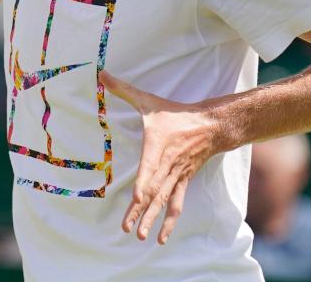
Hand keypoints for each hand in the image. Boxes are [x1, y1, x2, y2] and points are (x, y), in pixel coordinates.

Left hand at [99, 70, 221, 244]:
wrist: (210, 125)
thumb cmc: (174, 114)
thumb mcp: (147, 100)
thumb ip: (123, 89)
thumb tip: (100, 73)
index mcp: (157, 147)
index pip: (149, 168)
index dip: (143, 184)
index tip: (135, 199)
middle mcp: (167, 165)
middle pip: (154, 192)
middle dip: (141, 211)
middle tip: (128, 229)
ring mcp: (176, 176)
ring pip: (164, 202)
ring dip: (152, 220)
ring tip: (140, 237)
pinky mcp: (183, 181)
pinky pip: (176, 204)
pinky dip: (169, 221)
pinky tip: (160, 238)